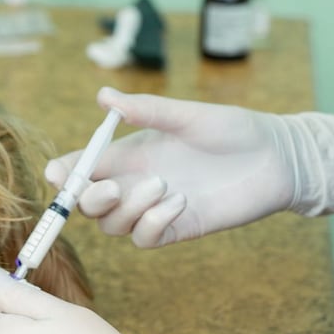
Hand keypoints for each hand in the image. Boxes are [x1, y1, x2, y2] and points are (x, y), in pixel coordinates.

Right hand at [45, 87, 333, 247]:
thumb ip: (146, 109)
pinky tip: (178, 203)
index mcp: (130, 153)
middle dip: (87, 198)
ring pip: (112, 224)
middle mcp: (135, 182)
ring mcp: (154, 208)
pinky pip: (145, 238)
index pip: (83, 167)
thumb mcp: (187, 115)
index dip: (64, 173)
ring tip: (163, 185)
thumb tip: (103, 95)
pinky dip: (152, 223)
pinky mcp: (177, 228)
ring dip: (128, 208)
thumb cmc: (232, 129)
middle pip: (89, 203)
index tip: (57, 174)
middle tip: (112, 186)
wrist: (276, 158)